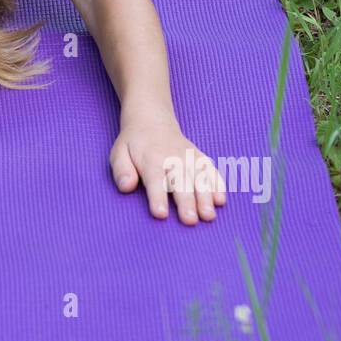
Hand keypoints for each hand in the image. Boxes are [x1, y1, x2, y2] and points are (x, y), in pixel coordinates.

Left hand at [110, 114, 225, 224]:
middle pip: (180, 182)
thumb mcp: (119, 152)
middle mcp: (172, 158)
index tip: (161, 214)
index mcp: (150, 160)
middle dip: (186, 201)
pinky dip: (217, 183)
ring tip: (209, 215)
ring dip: (205, 196)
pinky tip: (221, 200)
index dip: (157, 197)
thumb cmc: (133, 144)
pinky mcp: (199, 157)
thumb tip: (126, 187)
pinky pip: (210, 170)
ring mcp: (188, 157)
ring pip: (199, 177)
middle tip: (190, 220)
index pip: (154, 180)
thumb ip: (122, 170)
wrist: (152, 119)